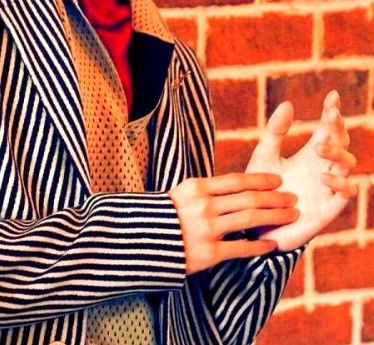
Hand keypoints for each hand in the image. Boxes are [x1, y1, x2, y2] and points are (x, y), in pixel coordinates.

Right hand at [169, 172, 298, 273]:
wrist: (140, 241)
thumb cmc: (165, 216)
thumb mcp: (183, 194)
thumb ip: (208, 191)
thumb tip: (238, 187)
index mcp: (198, 188)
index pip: (237, 181)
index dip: (261, 180)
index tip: (278, 181)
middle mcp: (204, 206)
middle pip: (249, 199)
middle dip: (275, 199)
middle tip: (293, 199)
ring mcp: (207, 229)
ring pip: (250, 219)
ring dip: (275, 217)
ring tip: (291, 216)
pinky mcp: (208, 253)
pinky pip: (241, 249)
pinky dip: (260, 247)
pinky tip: (273, 245)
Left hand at [246, 90, 356, 250]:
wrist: (255, 225)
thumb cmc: (260, 189)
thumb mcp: (264, 156)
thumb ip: (276, 131)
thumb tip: (288, 102)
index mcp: (309, 155)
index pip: (327, 130)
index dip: (332, 113)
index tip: (333, 95)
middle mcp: (322, 169)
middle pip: (342, 144)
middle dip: (339, 128)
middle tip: (330, 115)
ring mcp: (327, 190)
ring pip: (348, 167)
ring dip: (338, 154)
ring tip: (318, 148)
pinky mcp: (327, 210)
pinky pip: (344, 196)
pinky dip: (339, 185)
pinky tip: (324, 176)